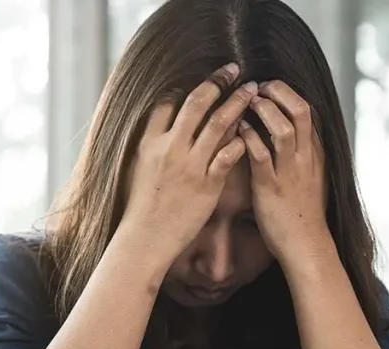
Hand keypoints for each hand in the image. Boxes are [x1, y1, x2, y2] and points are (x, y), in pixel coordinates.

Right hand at [119, 63, 256, 261]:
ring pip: (217, 124)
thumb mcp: (137, 169)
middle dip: (216, 83)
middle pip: (195, 104)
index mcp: (150, 142)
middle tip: (233, 69)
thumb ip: (151, 147)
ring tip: (251, 90)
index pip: (167, 103)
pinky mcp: (207, 184)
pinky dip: (240, 140)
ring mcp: (190, 165)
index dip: (185, 88)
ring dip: (237, 103)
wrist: (146, 238)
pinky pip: (228, 155)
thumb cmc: (141, 208)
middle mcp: (170, 148)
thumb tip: (159, 132)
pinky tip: (251, 130)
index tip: (202, 80)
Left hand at [238, 81, 328, 262]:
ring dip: (263, 110)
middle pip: (300, 111)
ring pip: (282, 128)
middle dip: (278, 92)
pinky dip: (249, 138)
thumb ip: (302, 154)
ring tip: (247, 103)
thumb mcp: (310, 176)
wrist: (305, 244)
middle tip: (258, 87)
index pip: (307, 111)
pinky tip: (239, 130)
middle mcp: (305, 158)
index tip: (270, 88)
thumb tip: (289, 133)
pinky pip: (261, 155)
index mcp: (314, 153)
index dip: (288, 93)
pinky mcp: (272, 187)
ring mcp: (290, 172)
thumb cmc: (302, 212)